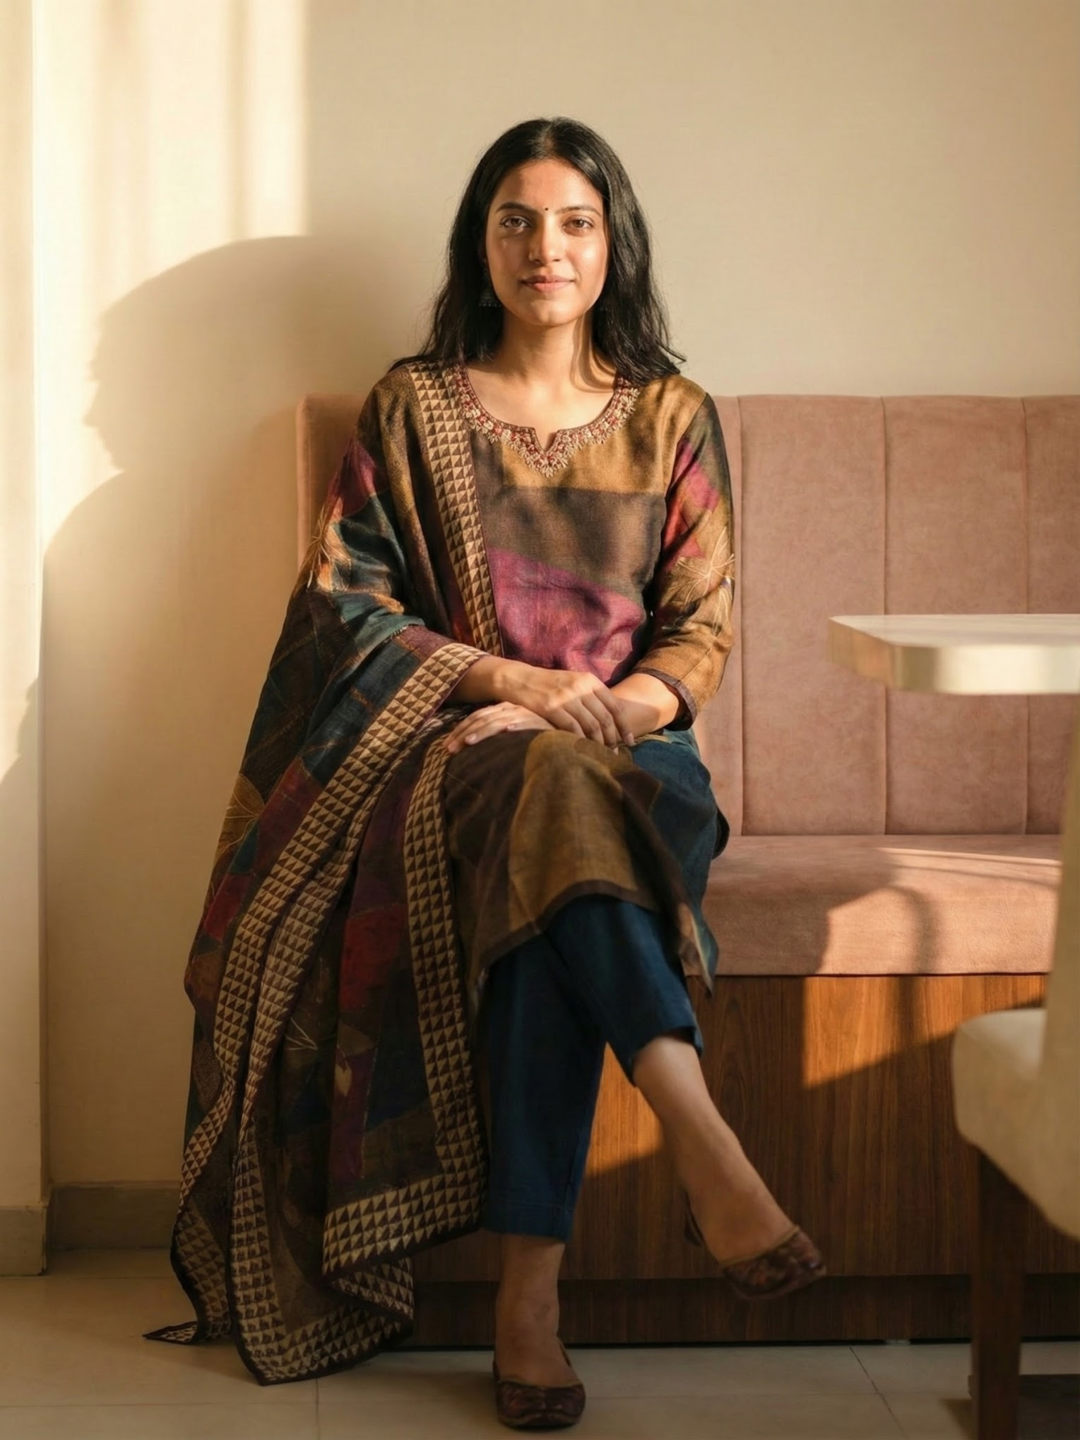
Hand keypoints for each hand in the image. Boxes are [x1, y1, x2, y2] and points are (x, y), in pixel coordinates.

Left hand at [445, 703, 554, 753]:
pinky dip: (513, 726)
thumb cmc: (540, 738)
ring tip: (467, 743)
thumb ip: (499, 741)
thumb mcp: (515, 737)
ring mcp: (525, 714)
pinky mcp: (540, 721)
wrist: (569, 733)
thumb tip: (475, 753)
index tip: (447, 746)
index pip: (477, 718)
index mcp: (505, 710)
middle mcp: (512, 709)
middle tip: (448, 749)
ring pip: (497, 721)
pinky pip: (523, 723)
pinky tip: (504, 732)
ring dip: (481, 731)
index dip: (460, 730)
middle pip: (481, 718)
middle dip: (462, 733)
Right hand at [494, 663, 635, 747]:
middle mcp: (580, 687)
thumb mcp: (573, 681)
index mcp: (589, 680)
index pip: (616, 705)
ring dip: (599, 743)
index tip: (630, 741)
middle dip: (613, 739)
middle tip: (615, 753)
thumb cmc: (548, 684)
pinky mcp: (550, 707)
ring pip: (591, 725)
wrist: (518, 679)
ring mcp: (565, 697)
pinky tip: (582, 750)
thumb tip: (610, 719)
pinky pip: (572, 728)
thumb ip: (590, 695)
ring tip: (601, 755)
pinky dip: (580, 741)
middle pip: (605, 718)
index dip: (625, 725)